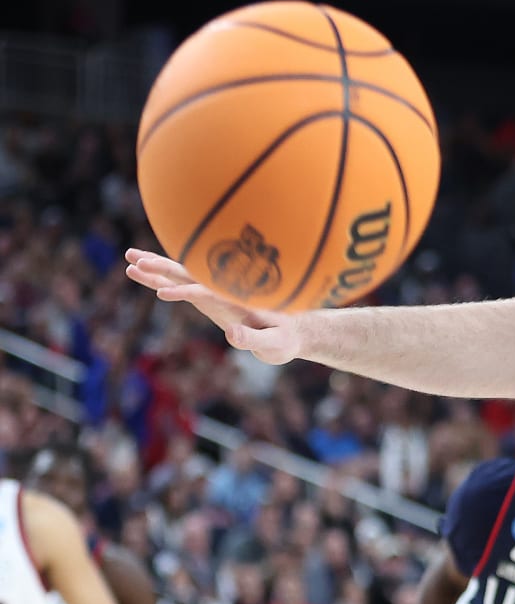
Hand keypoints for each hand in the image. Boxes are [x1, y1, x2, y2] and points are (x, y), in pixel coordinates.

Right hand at [124, 249, 302, 364]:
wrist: (297, 331)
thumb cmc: (287, 339)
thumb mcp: (274, 344)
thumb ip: (254, 339)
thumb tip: (231, 335)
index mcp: (236, 300)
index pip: (208, 292)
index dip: (187, 292)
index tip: (163, 293)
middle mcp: (224, 292)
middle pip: (189, 275)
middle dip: (162, 268)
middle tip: (132, 259)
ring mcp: (217, 294)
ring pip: (183, 277)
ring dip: (158, 269)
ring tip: (129, 262)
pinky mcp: (213, 300)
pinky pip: (184, 286)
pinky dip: (165, 280)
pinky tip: (148, 278)